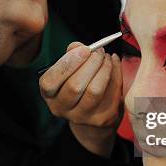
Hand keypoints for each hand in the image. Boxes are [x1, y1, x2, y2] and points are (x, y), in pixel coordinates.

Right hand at [39, 42, 123, 156]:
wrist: (91, 113)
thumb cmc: (76, 83)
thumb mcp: (68, 70)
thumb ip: (71, 55)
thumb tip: (77, 46)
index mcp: (49, 94)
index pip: (50, 81)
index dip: (68, 63)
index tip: (85, 49)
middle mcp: (61, 108)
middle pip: (75, 86)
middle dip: (90, 63)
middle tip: (100, 51)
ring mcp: (81, 117)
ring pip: (94, 91)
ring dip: (104, 69)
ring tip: (107, 57)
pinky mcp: (101, 119)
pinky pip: (111, 93)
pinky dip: (116, 74)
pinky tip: (114, 64)